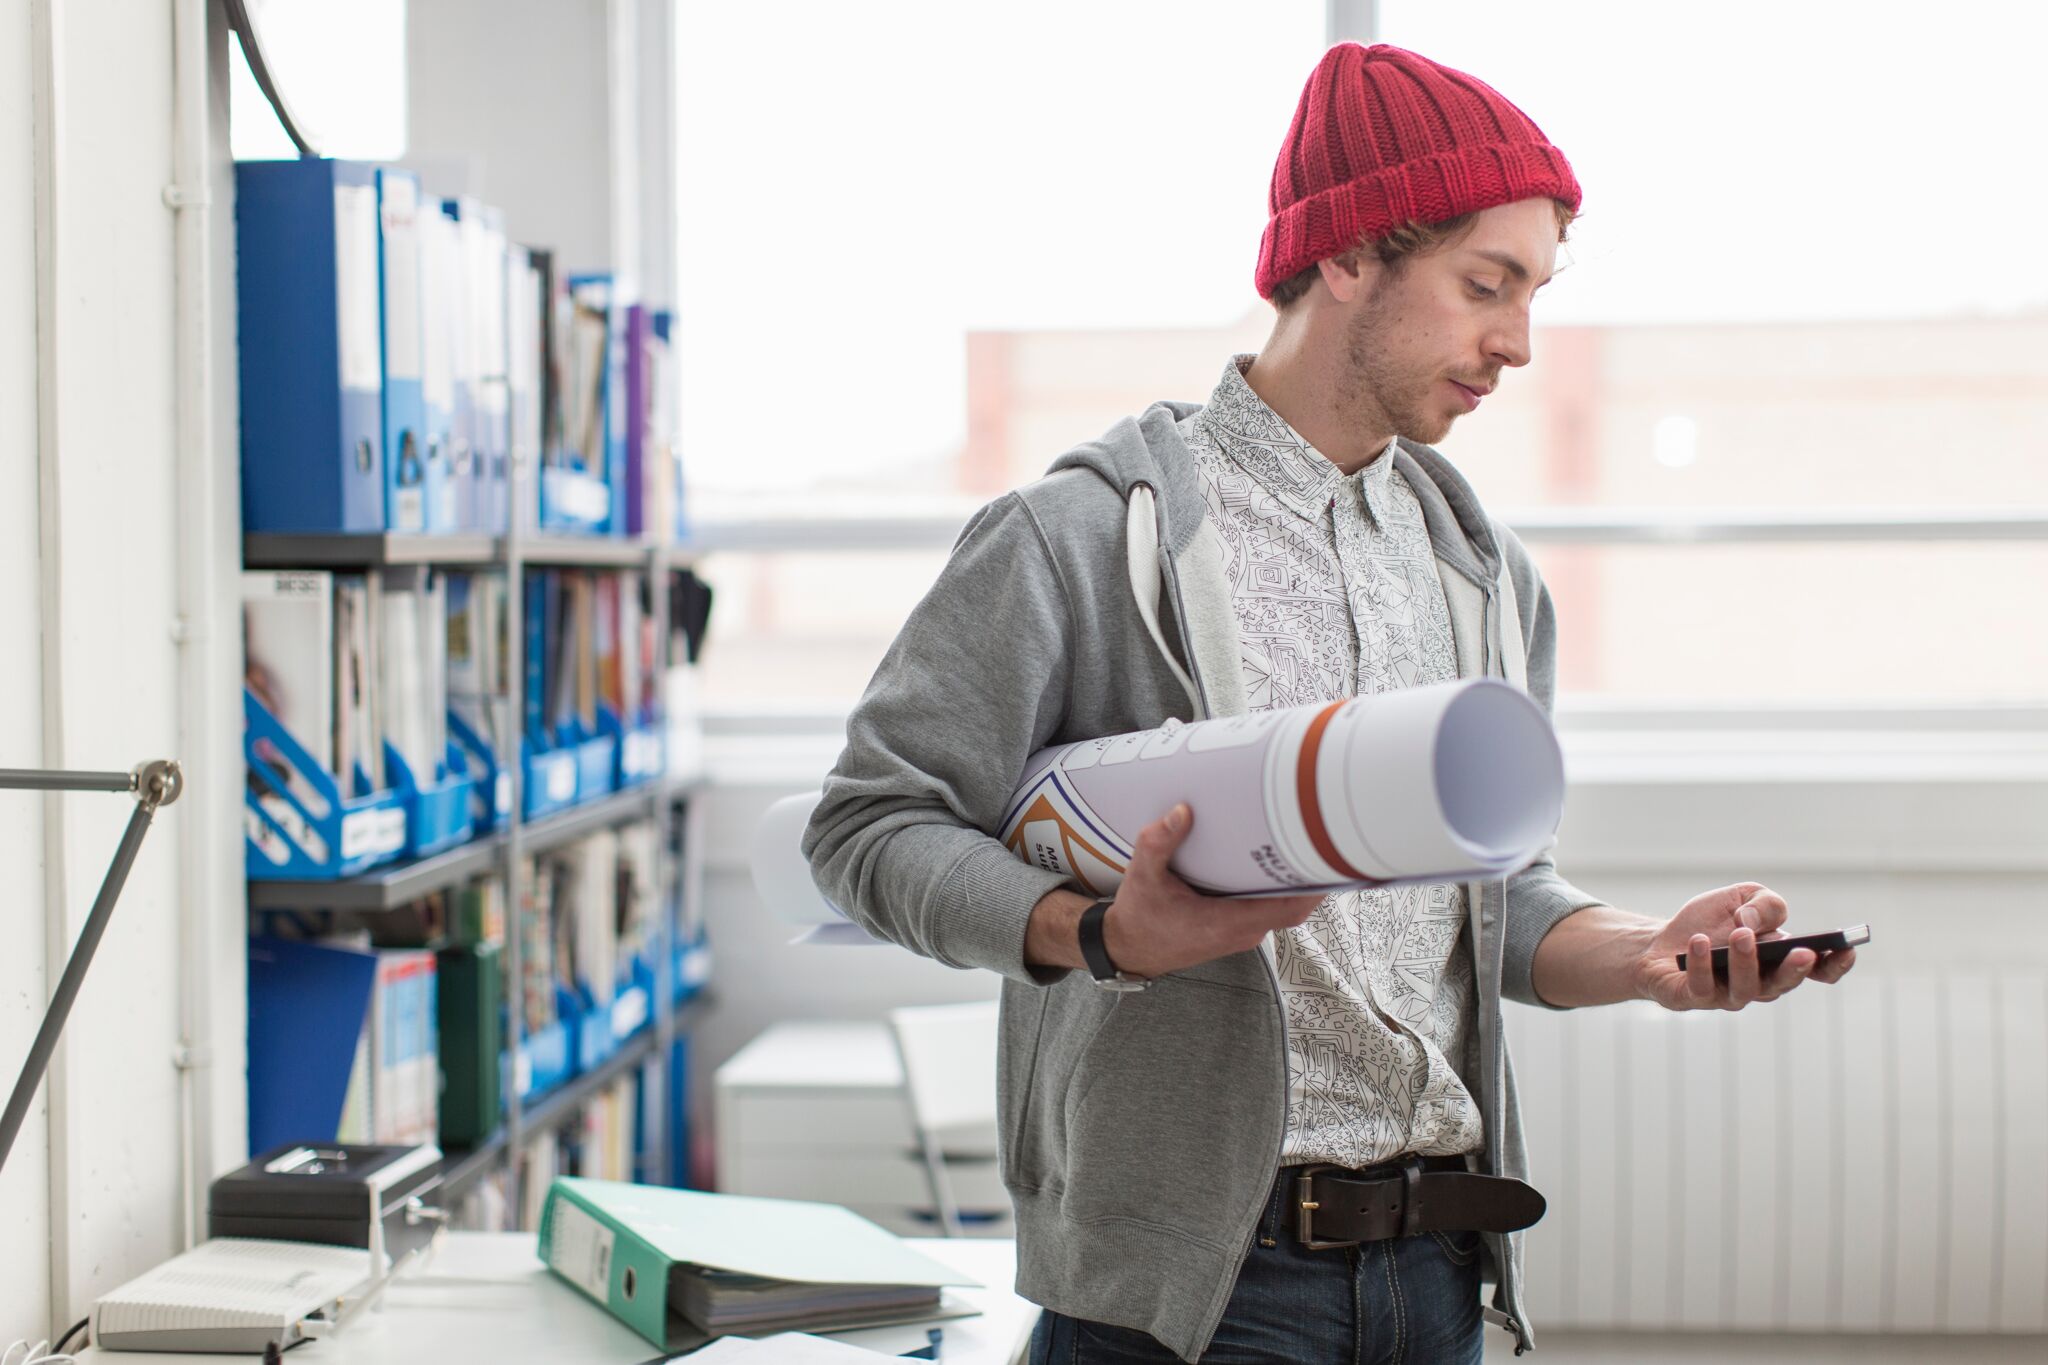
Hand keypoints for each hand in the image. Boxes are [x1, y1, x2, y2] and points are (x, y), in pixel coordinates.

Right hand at [1022, 804, 1323, 976]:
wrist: (1131, 949)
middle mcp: (1243, 931)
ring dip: (1296, 879)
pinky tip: (1274, 859)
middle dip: (1312, 874)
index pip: (1289, 908)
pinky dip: (1277, 886)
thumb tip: (1182, 811)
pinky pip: (1269, 907)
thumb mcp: (1143, 877)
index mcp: (1227, 922)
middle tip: (1321, 833)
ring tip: (1303, 839)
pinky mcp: (1237, 927)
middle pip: (1295, 905)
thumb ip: (1159, 843)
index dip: (1315, 887)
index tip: (1329, 857)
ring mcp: (1243, 932)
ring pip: (1284, 906)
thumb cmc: (1140, 917)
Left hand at [1635, 882, 1856, 1011]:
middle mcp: (1759, 984)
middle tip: (1804, 952)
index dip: (1836, 965)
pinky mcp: (1692, 999)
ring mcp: (1726, 995)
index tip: (1848, 949)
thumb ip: (1763, 903)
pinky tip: (1699, 942)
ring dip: (1745, 962)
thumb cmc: (1711, 922)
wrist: (1659, 940)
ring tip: (1742, 933)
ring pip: (1745, 988)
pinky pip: (1701, 987)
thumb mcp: (1741, 898)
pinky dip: (1701, 964)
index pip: (1818, 972)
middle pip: (1783, 984)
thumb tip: (1754, 921)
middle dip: (1795, 970)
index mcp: (1780, 961)